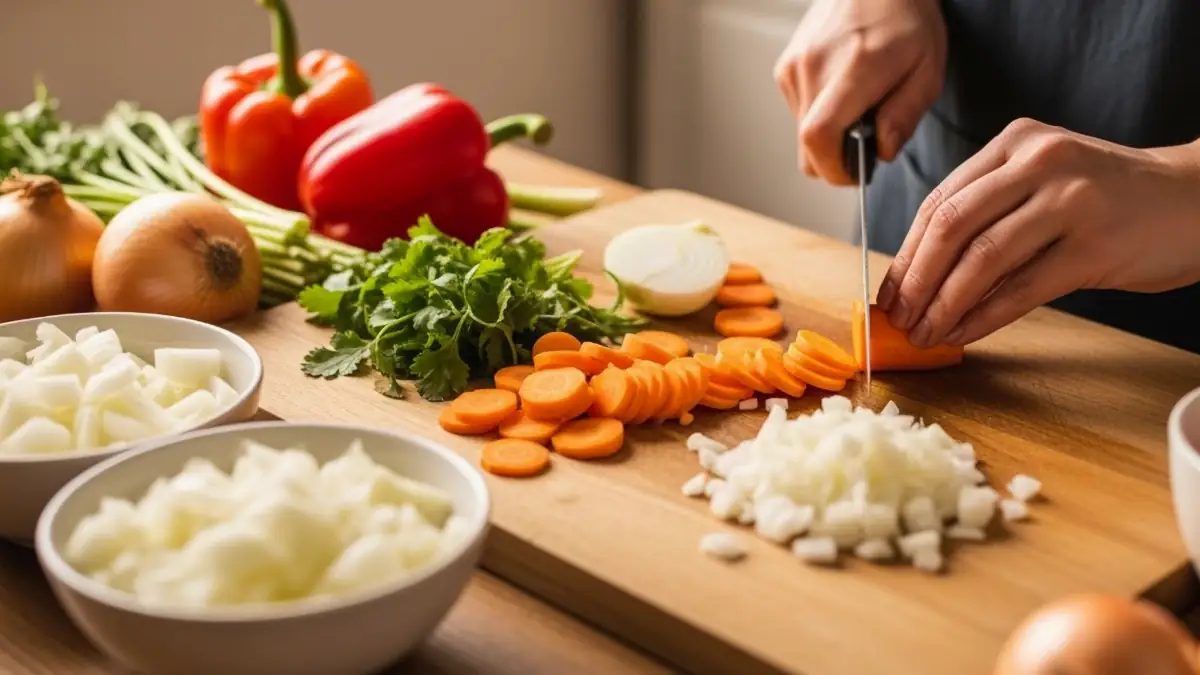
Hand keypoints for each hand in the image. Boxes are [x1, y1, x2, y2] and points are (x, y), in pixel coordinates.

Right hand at [772, 0, 946, 184]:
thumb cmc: (907, 21)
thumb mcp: (928, 71)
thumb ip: (905, 116)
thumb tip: (880, 152)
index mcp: (854, 69)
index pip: (820, 136)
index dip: (833, 168)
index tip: (854, 174)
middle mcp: (814, 67)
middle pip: (808, 145)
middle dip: (835, 157)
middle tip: (865, 140)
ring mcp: (794, 67)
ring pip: (802, 132)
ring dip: (829, 133)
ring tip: (857, 106)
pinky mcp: (785, 67)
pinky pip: (799, 111)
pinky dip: (819, 114)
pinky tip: (842, 91)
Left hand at [876, 118, 1199, 347]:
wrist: (1197, 199)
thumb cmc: (1110, 198)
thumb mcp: (1046, 180)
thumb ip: (990, 210)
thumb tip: (922, 273)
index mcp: (1016, 142)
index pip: (941, 200)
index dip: (907, 252)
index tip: (888, 291)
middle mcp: (1039, 163)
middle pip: (951, 227)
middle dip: (916, 281)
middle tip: (897, 318)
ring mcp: (1069, 202)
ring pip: (981, 260)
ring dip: (944, 305)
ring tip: (925, 333)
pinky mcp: (1094, 246)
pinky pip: (1021, 289)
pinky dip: (983, 317)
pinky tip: (962, 334)